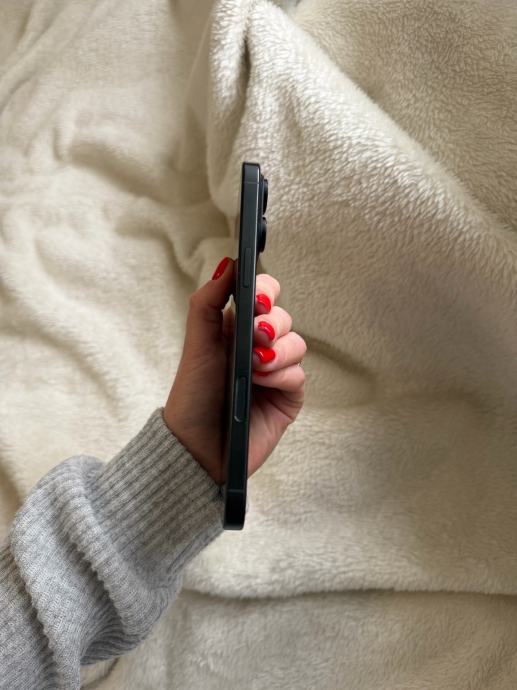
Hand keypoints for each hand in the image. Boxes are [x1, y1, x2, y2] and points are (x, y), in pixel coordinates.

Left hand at [163, 256, 305, 484]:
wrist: (198, 446)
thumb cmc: (193, 395)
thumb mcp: (197, 343)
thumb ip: (210, 302)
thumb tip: (229, 264)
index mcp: (236, 329)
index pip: (263, 296)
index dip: (266, 292)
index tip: (258, 300)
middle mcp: (258, 347)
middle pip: (284, 317)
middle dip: (272, 324)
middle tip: (256, 336)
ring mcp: (275, 372)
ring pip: (297, 344)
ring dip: (278, 351)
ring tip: (256, 366)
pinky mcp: (287, 397)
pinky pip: (299, 375)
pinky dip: (282, 376)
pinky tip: (262, 384)